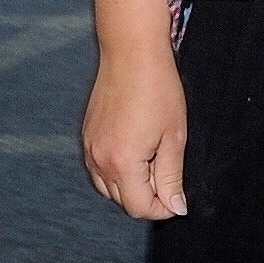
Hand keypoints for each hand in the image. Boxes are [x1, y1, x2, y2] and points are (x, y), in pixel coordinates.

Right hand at [81, 46, 188, 218]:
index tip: (177, 197)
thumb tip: (175, 207)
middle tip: (168, 175)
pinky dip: (116, 172)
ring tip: (152, 162)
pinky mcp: (86, 137)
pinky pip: (98, 169)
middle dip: (147, 198)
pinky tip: (136, 152)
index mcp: (123, 163)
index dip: (162, 208)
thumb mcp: (173, 138)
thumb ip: (172, 177)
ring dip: (130, 186)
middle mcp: (99, 160)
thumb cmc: (157, 90)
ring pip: (108, 188)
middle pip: (122, 201)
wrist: (131, 54)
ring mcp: (89, 149)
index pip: (140, 208)